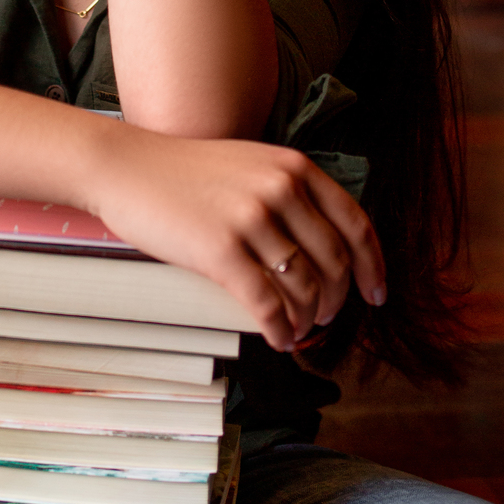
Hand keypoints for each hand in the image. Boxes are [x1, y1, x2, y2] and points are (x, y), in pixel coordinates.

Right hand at [90, 126, 386, 350]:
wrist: (127, 167)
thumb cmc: (183, 172)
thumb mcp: (250, 164)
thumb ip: (288, 191)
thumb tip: (323, 247)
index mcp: (293, 167)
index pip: (355, 223)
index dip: (373, 265)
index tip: (377, 293)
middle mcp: (280, 190)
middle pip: (334, 262)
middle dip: (337, 300)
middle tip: (328, 319)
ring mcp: (251, 219)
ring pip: (304, 287)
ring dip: (309, 319)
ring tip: (300, 330)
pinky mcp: (220, 251)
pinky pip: (266, 303)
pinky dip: (280, 329)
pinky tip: (279, 340)